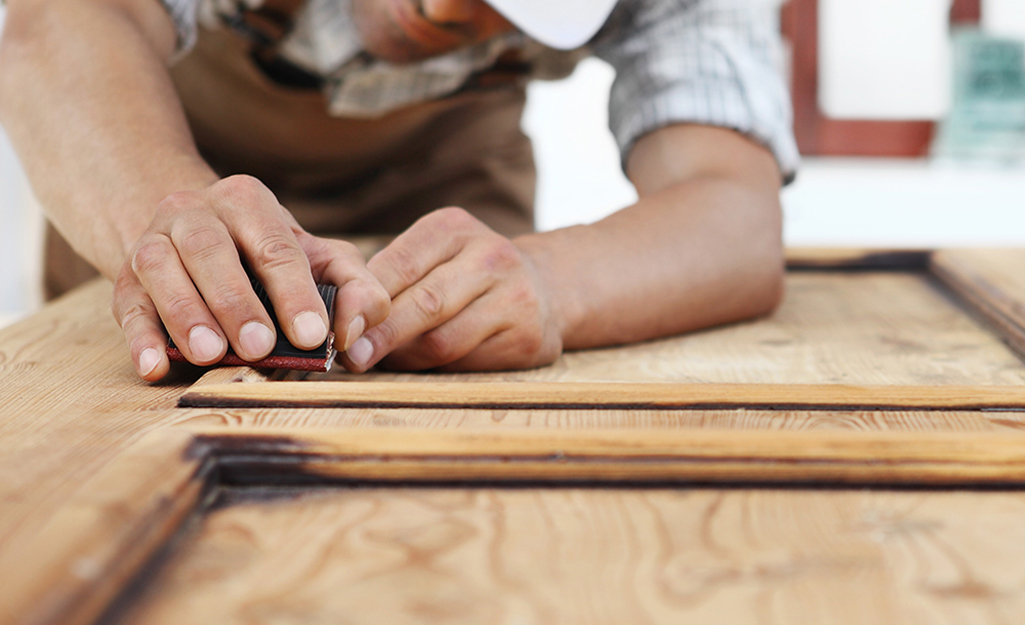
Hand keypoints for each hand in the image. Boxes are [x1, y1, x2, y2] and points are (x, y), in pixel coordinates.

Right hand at [112, 175, 389, 380]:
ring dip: (185, 313)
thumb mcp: (322, 261)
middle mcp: (195, 212)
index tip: (312, 334)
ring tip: (210, 354)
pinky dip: (139, 338)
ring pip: (161, 269)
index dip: (294, 291)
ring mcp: (154, 242)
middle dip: (236, 301)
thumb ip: (356, 289)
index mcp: (248, 202)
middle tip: (259, 348)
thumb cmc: (271, 256)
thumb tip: (353, 333)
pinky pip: (128, 305)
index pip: (275, 246)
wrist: (194, 237)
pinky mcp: (127, 280)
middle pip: (210, 249)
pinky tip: (155, 367)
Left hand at [341, 207, 563, 371]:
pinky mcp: (527, 337)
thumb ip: (393, 276)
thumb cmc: (466, 273)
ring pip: (443, 340)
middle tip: (351, 358)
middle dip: (381, 336)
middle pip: (424, 304)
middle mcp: (491, 256)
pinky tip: (423, 366)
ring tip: (383, 362)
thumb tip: (338, 316)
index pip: (400, 264)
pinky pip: (467, 363)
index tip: (337, 328)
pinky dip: (437, 370)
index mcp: (455, 228)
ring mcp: (515, 296)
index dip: (365, 302)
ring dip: (406, 358)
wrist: (545, 288)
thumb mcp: (434, 253)